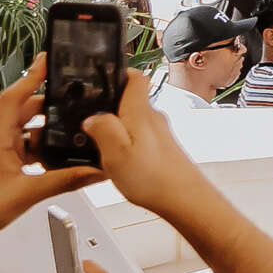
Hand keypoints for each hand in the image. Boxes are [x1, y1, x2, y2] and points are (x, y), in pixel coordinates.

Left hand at [0, 63, 98, 243]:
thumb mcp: (29, 193)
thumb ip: (67, 179)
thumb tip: (96, 171)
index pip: (13, 97)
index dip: (32, 77)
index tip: (47, 60)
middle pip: (21, 112)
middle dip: (47, 109)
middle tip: (72, 105)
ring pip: (19, 131)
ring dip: (42, 134)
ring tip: (64, 140)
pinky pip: (15, 147)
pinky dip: (33, 149)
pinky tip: (48, 161)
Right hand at [77, 72, 211, 218]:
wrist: (185, 200)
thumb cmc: (155, 178)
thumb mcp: (115, 152)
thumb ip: (102, 129)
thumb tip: (91, 117)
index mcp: (141, 113)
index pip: (135, 78)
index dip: (118, 72)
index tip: (100, 76)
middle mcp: (153, 119)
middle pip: (130, 100)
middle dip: (108, 105)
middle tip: (87, 116)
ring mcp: (159, 134)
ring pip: (133, 120)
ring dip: (115, 126)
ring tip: (96, 143)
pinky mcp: (162, 149)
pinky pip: (138, 137)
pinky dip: (124, 143)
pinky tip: (115, 160)